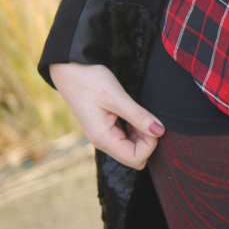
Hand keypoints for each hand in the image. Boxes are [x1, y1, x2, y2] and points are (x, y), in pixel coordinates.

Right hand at [49, 62, 164, 169]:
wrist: (68, 69)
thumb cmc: (89, 80)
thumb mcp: (117, 97)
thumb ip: (138, 116)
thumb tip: (160, 131)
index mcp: (103, 139)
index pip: (136, 159)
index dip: (150, 144)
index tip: (151, 123)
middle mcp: (103, 142)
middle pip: (135, 157)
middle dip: (147, 140)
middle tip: (145, 116)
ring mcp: (103, 136)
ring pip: (132, 147)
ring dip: (141, 133)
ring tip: (136, 112)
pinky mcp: (105, 128)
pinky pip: (126, 137)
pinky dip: (134, 128)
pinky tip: (131, 112)